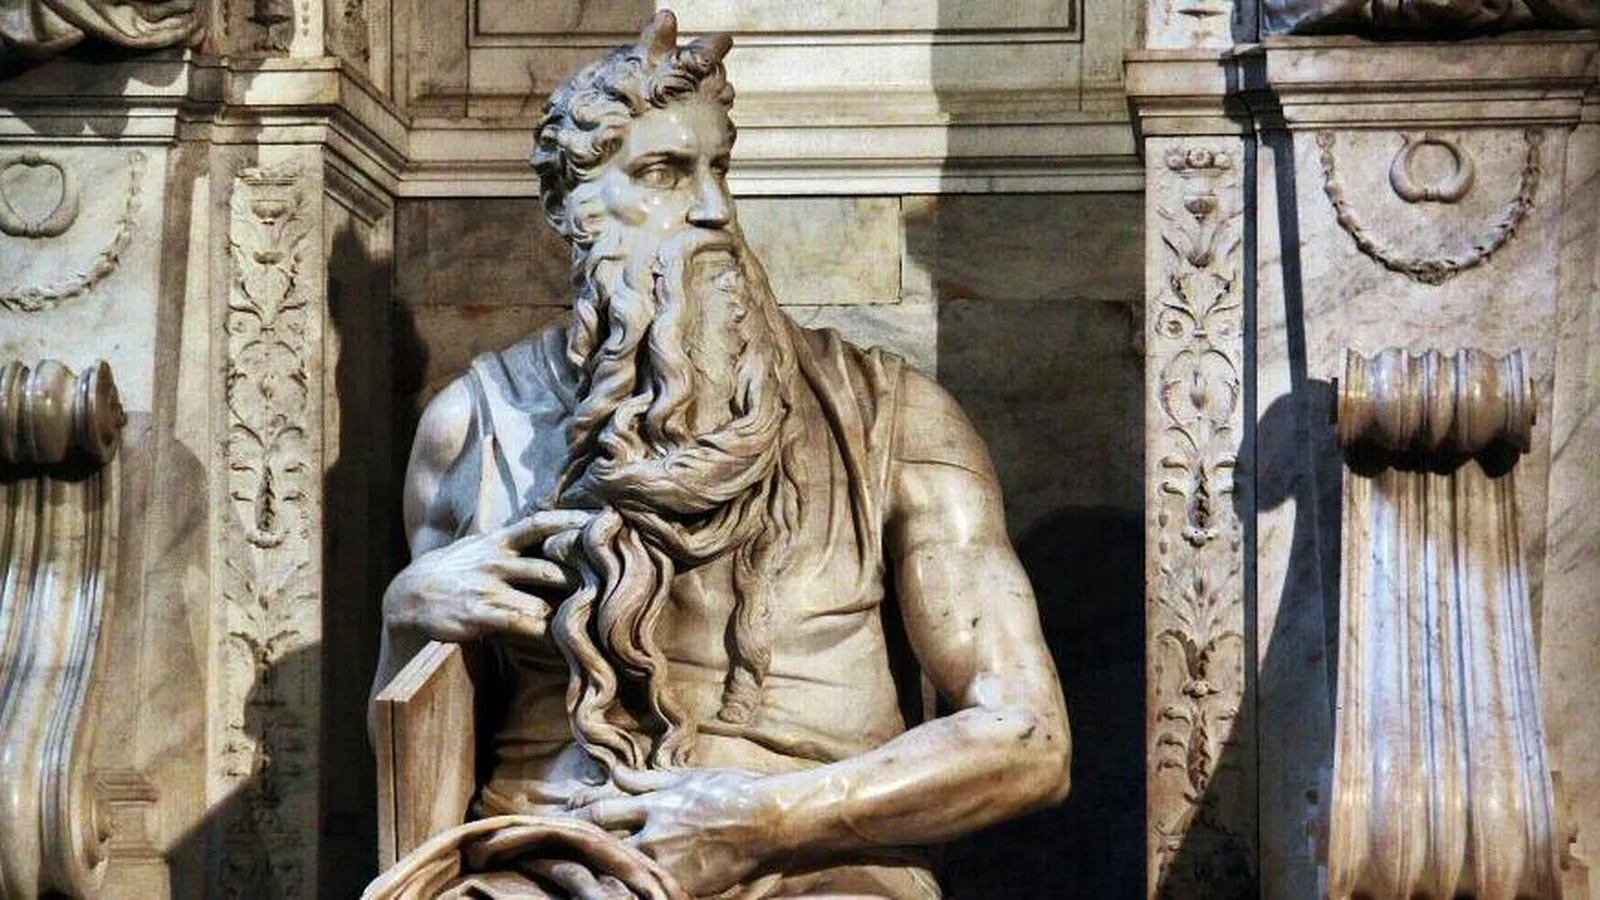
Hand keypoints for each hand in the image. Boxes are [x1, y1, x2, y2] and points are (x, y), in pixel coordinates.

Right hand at [383, 510, 589, 643]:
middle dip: (578, 578)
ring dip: (564, 610)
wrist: (408, 595)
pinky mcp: (478, 615)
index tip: (602, 519)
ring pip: (537, 600)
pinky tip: (562, 639)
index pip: (538, 524)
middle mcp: (495, 563)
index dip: (570, 521)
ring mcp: (486, 589)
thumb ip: (496, 505)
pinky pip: (518, 625)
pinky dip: (542, 633)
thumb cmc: (453, 565)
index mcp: (498, 541)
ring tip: (592, 618)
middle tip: (608, 584)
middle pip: (546, 568)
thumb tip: (493, 448)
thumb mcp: (475, 532)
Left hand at [573, 768, 781, 896]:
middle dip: (576, 844)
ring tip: (580, 874)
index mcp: (654, 805)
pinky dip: (630, 887)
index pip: (600, 811)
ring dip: (600, 870)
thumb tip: (614, 773)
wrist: (769, 822)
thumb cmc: (732, 793)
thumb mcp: (687, 778)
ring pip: (620, 872)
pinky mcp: (683, 887)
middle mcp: (654, 836)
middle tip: (552, 846)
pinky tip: (620, 887)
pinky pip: (647, 889)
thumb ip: (648, 780)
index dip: (575, 813)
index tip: (558, 815)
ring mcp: (668, 865)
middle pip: (601, 845)